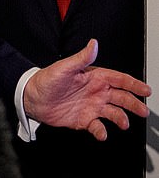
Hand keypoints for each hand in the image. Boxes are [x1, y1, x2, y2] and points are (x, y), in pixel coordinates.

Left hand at [23, 39, 150, 140]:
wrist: (31, 98)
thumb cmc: (46, 79)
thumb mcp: (64, 67)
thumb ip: (82, 57)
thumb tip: (94, 44)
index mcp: (94, 77)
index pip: (120, 80)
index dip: (134, 84)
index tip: (146, 90)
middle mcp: (96, 92)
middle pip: (121, 97)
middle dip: (134, 104)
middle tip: (143, 111)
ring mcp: (91, 107)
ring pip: (113, 113)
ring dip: (121, 118)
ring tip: (124, 123)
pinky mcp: (83, 120)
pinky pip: (97, 127)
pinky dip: (102, 131)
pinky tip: (102, 134)